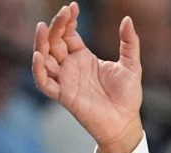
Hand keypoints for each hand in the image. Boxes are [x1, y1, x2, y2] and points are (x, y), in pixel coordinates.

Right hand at [32, 2, 143, 152]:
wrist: (126, 122)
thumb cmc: (127, 96)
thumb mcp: (131, 65)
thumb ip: (129, 43)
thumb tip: (127, 19)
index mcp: (83, 58)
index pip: (68, 35)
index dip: (67, 21)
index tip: (72, 7)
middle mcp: (71, 67)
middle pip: (54, 42)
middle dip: (55, 27)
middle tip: (62, 13)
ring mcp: (65, 80)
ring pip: (44, 58)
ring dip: (41, 43)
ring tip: (43, 28)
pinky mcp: (63, 96)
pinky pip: (44, 82)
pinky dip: (39, 69)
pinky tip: (40, 55)